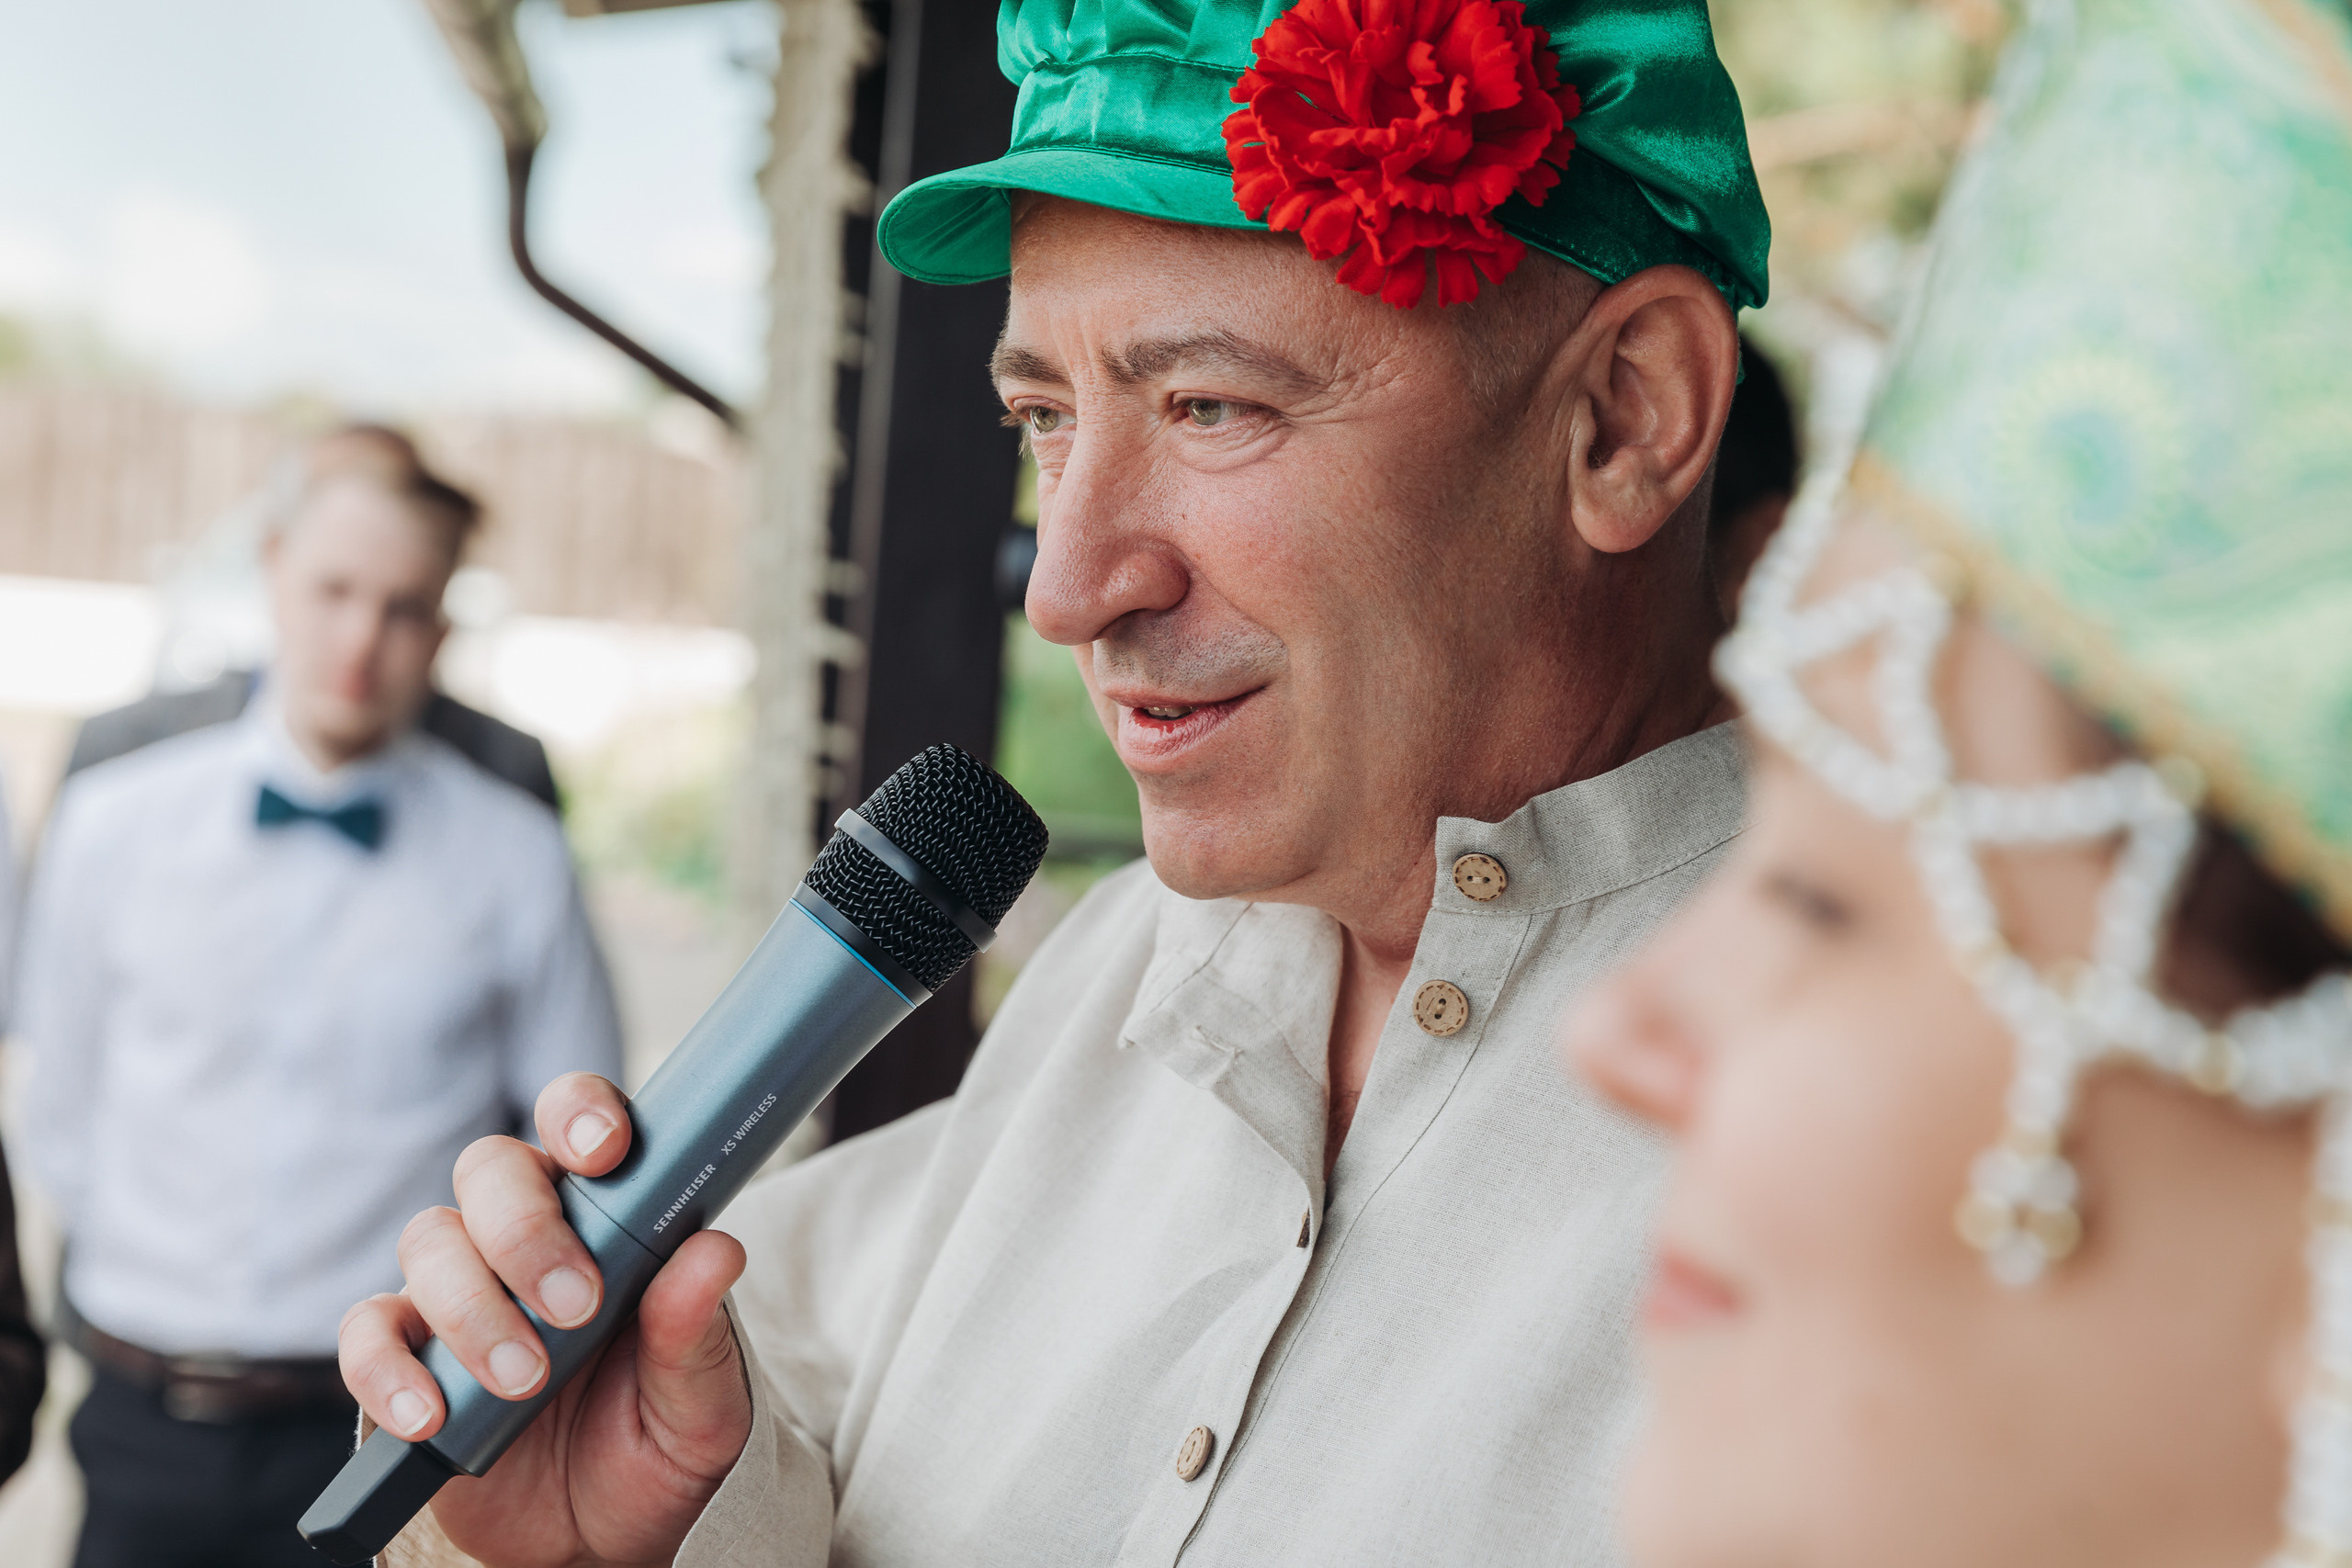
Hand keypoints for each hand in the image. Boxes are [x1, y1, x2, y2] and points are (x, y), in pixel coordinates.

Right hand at [340, 1073, 753, 1566]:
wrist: (601, 1542)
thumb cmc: (658, 1446)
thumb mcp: (701, 1401)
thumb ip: (697, 1330)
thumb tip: (714, 1251)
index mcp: (606, 1216)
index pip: (578, 1122)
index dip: (580, 1113)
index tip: (605, 1152)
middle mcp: (525, 1238)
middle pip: (490, 1169)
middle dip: (525, 1229)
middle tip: (574, 1306)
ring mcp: (460, 1293)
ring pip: (430, 1242)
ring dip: (473, 1308)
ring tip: (524, 1382)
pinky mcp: (407, 1359)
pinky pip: (369, 1335)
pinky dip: (389, 1370)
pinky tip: (431, 1416)